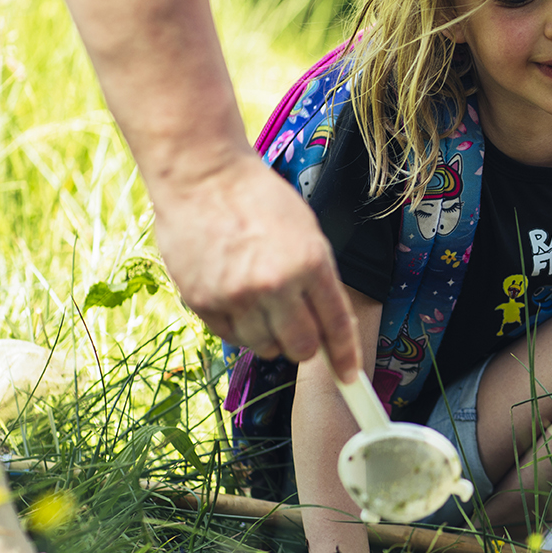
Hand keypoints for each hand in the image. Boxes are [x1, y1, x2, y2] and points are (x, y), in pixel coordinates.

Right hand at [150, 150, 360, 377]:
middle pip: (301, 348)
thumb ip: (318, 276)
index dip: (346, 355)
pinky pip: (231, 337)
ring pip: (265, 347)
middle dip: (306, 346)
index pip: (336, 324)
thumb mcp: (307, 230)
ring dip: (270, 336)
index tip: (350, 376)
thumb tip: (326, 322)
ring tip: (263, 304)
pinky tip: (237, 299)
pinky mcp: (203, 302)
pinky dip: (239, 327)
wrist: (201, 176)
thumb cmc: (258, 197)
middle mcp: (275, 284)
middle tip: (300, 332)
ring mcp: (236, 296)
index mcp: (309, 262)